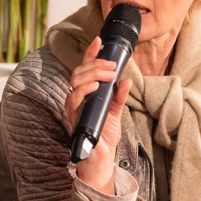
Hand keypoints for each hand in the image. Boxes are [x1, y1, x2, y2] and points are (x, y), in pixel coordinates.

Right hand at [64, 37, 131, 194]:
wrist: (101, 160)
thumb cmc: (104, 138)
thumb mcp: (115, 113)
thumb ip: (119, 97)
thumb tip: (127, 81)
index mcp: (85, 95)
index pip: (84, 70)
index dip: (90, 54)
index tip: (99, 40)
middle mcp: (76, 100)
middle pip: (78, 72)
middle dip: (95, 64)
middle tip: (112, 64)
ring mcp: (73, 108)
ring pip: (75, 82)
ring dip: (92, 74)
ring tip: (108, 73)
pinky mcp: (74, 118)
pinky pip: (74, 100)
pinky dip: (84, 90)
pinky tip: (95, 86)